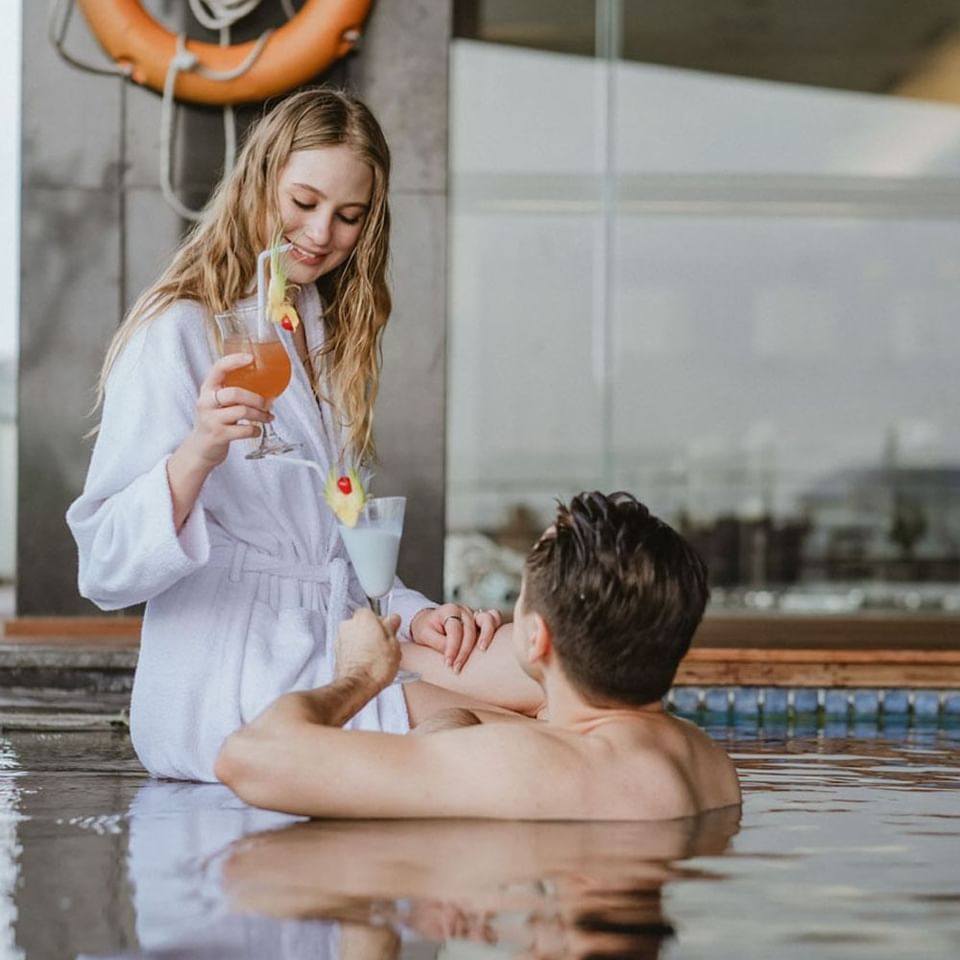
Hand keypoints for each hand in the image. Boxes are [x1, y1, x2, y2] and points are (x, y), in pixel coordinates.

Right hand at [180, 353, 274, 467]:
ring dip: (260, 415)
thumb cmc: (214, 421)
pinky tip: (257, 430)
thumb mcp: (217, 402)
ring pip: (242, 411)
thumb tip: (265, 384)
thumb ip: (232, 391)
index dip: (234, 361)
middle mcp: (206, 402)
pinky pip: (245, 430)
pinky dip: (256, 430)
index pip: (218, 368)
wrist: (200, 449)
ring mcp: (211, 419)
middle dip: (256, 398)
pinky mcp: (218, 435)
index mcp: (207, 389)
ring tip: (267, 417)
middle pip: (235, 393)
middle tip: (267, 403)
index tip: (251, 358)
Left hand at [335, 609, 401, 690]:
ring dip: (364, 643)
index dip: (384, 624)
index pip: (375, 614)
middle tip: (385, 646)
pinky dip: (357, 652)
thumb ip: (392, 627)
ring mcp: (340, 638)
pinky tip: (367, 663)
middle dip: (373, 633)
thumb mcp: (394, 644)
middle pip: (364, 624)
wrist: (357, 686)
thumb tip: (392, 621)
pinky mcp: (337, 652)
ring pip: (356, 636)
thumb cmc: (375, 666)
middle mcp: (348, 624)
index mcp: (363, 616)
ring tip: (377, 657)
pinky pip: (350, 647)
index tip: (391, 632)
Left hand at [410, 604, 502, 672]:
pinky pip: (495, 619)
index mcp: (449, 610)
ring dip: (486, 636)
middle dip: (464, 651)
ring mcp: (475, 614)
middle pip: (470, 630)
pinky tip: (490, 643)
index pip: (455, 630)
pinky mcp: (481, 620)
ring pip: (487, 619)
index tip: (448, 664)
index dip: (452, 648)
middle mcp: (464, 610)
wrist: (429, 623)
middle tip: (457, 668)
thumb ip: (438, 642)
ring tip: (482, 651)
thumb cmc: (426, 628)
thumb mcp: (424, 634)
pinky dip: (495, 628)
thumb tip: (452, 653)